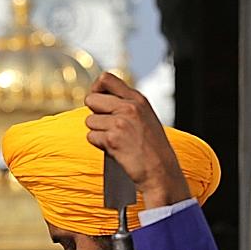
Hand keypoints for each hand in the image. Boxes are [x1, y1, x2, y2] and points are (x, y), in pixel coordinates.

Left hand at [83, 72, 190, 208]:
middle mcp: (129, 107)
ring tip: (115, 140)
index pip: (106, 78)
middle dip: (95, 114)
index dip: (96, 89)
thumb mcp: (145, 116)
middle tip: (107, 126)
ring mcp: (120, 122)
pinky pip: (91, 137)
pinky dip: (99, 145)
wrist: (160, 171)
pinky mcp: (113, 139)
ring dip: (98, 132)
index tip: (98, 101)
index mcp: (137, 99)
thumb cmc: (152, 147)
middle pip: (91, 99)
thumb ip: (126, 105)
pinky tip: (114, 149)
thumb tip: (99, 98)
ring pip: (90, 121)